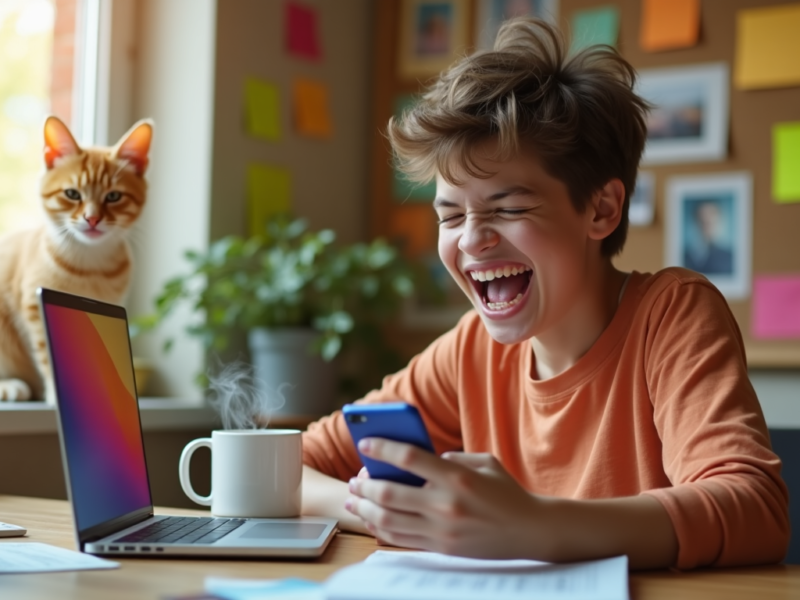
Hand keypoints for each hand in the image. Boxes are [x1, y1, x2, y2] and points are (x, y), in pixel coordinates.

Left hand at [344, 438, 548, 557]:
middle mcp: (445, 504)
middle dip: (365, 484)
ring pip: (388, 520)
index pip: (410, 458)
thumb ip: (451, 458)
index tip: (365, 442)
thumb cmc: (506, 491)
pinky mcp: (441, 547)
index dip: (383, 448)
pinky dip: (380, 528)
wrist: (529, 531)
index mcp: (457, 477)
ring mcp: (441, 529)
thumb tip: (420, 458)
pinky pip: (401, 539)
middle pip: (390, 493)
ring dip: (365, 508)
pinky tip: (371, 518)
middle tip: (355, 477)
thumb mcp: (484, 462)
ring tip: (354, 499)